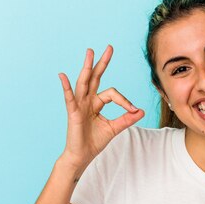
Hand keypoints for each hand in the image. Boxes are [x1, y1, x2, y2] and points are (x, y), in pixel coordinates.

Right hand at [58, 45, 144, 168]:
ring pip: (84, 82)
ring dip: (87, 67)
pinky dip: (66, 87)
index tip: (133, 110)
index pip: (112, 93)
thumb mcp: (115, 128)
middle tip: (109, 47)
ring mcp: (79, 105)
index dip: (124, 100)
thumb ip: (127, 118)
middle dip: (102, 63)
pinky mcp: (73, 112)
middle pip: (96, 78)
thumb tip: (141, 111)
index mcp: (97, 103)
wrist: (82, 155)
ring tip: (90, 52)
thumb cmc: (94, 141)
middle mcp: (88, 100)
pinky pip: (69, 98)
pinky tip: (63, 76)